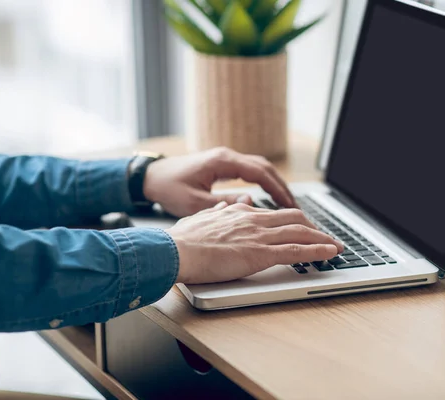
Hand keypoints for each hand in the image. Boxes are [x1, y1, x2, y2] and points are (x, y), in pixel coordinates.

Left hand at [143, 147, 295, 216]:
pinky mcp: (222, 165)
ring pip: (259, 168)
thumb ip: (223, 204)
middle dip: (281, 187)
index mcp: (222, 162)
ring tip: (286, 204)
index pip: (259, 172)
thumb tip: (250, 204)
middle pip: (264, 168)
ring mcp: (225, 160)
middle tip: (295, 207)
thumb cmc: (168, 187)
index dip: (277, 189)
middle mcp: (227, 157)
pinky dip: (263, 182)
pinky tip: (268, 196)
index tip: (289, 205)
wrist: (150, 177)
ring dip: (274, 184)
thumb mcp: (195, 202)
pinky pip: (250, 171)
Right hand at [165, 202, 343, 283]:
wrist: (174, 251)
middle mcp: (254, 220)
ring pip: (301, 233)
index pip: (277, 214)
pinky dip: (317, 251)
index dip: (295, 221)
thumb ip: (223, 209)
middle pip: (295, 219)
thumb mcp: (203, 217)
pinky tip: (330, 253)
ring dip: (323, 239)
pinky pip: (295, 251)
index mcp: (242, 213)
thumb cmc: (184, 240)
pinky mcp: (259, 254)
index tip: (305, 227)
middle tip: (327, 237)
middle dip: (315, 228)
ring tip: (337, 246)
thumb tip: (238, 202)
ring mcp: (258, 236)